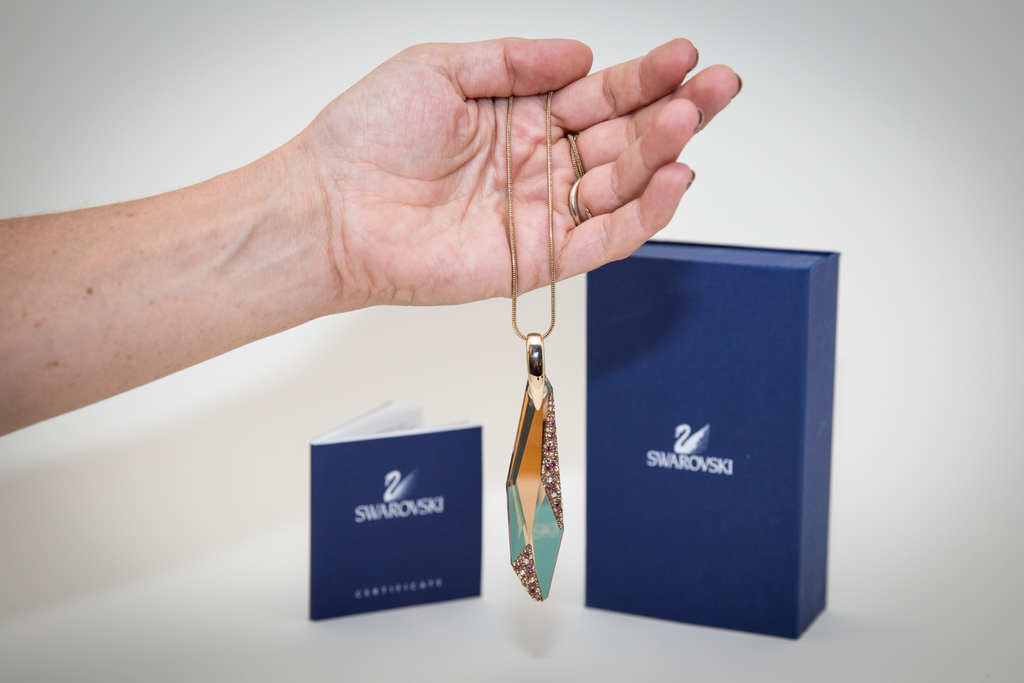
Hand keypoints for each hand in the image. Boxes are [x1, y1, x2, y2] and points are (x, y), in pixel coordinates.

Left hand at [297, 38, 740, 309]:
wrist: (332, 209)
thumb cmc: (367, 138)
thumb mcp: (440, 67)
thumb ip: (515, 61)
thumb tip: (583, 55)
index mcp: (522, 116)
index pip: (601, 94)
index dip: (644, 76)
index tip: (682, 54)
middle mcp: (540, 164)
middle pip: (625, 138)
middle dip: (675, 110)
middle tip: (717, 85)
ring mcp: (542, 213)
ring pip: (623, 185)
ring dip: (664, 153)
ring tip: (690, 119)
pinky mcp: (538, 260)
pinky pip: (603, 240)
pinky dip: (642, 215)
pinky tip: (673, 180)